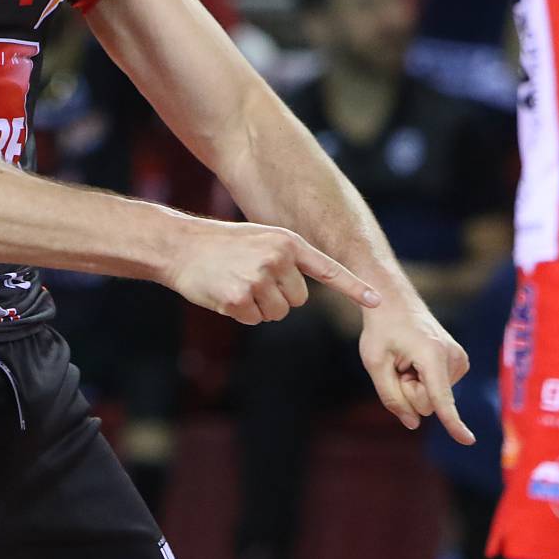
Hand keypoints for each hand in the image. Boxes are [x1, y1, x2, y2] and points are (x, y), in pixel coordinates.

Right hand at [164, 219, 380, 325]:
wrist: (181, 247)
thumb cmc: (222, 245)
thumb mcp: (260, 238)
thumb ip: (285, 258)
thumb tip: (302, 292)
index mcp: (286, 242)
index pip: (327, 269)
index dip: (353, 287)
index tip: (377, 302)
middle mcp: (277, 258)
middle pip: (297, 299)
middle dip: (278, 296)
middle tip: (251, 278)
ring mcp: (258, 278)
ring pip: (278, 312)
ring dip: (260, 306)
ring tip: (237, 283)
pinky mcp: (239, 298)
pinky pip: (255, 319)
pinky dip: (242, 313)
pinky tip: (226, 293)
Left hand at [357, 299, 474, 443]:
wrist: (394, 300)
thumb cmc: (381, 329)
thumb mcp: (375, 362)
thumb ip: (391, 396)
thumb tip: (413, 424)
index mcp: (432, 354)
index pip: (441, 397)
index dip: (452, 422)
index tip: (468, 441)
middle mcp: (453, 356)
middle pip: (430, 404)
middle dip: (409, 392)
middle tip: (398, 364)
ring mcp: (459, 359)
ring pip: (434, 398)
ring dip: (415, 384)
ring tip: (406, 358)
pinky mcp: (460, 362)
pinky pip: (439, 388)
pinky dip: (423, 379)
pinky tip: (415, 359)